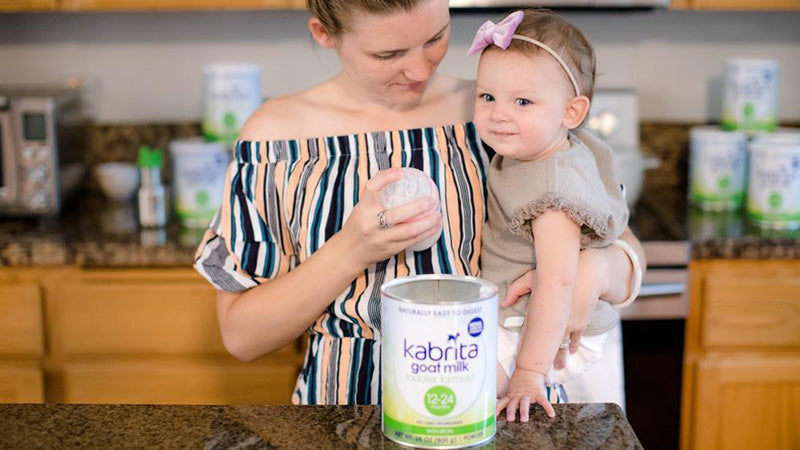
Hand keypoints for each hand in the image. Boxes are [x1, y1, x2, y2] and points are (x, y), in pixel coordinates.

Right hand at [339, 168, 441, 269]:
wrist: (348, 252)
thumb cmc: (358, 226)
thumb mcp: (361, 208)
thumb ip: (377, 196)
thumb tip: (398, 176)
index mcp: (363, 209)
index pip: (372, 189)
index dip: (386, 178)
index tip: (401, 173)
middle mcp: (370, 223)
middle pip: (397, 214)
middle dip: (418, 207)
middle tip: (431, 200)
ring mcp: (380, 238)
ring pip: (408, 231)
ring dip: (427, 223)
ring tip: (437, 215)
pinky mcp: (389, 249)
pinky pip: (411, 241)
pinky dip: (425, 233)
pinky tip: (433, 227)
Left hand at [496, 367, 554, 420]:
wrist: (529, 368)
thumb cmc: (520, 381)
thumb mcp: (512, 388)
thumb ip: (509, 397)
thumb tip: (499, 408)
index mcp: (511, 395)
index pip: (503, 402)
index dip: (498, 408)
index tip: (495, 415)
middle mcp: (518, 395)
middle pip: (513, 404)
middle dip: (511, 411)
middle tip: (510, 419)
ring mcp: (528, 394)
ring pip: (525, 403)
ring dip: (524, 411)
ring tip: (524, 419)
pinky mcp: (538, 392)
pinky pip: (543, 400)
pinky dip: (547, 407)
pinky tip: (551, 414)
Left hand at [503, 248, 608, 368]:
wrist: (588, 274)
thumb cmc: (558, 275)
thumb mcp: (532, 278)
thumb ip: (516, 289)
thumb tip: (503, 302)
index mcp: (544, 315)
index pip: (535, 338)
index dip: (531, 352)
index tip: (527, 362)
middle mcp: (558, 324)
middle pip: (552, 348)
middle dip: (548, 361)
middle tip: (545, 373)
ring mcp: (571, 326)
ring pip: (565, 347)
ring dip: (562, 358)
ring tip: (559, 368)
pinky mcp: (582, 323)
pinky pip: (576, 339)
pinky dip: (573, 346)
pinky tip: (571, 352)